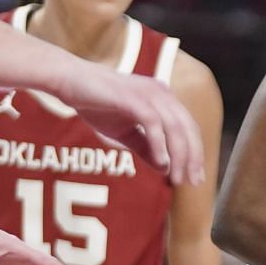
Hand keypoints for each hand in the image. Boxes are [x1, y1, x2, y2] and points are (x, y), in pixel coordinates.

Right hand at [60, 62, 206, 186]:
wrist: (69, 82)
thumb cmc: (96, 104)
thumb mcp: (125, 133)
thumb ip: (145, 148)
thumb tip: (164, 168)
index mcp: (163, 99)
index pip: (188, 128)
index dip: (195, 153)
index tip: (194, 177)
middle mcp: (161, 94)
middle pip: (187, 128)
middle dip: (193, 157)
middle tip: (192, 182)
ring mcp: (148, 93)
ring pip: (174, 127)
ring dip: (178, 155)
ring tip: (176, 177)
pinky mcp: (132, 97)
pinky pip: (153, 123)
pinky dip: (159, 144)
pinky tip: (161, 162)